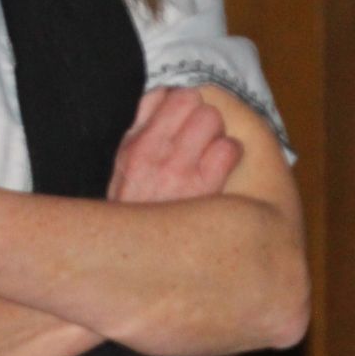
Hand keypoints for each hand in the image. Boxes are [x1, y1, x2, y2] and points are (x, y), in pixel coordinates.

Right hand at [108, 87, 240, 203]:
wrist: (141, 260)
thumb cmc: (138, 214)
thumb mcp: (124, 170)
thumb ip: (139, 131)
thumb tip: (162, 97)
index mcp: (132, 145)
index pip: (166, 95)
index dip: (181, 105)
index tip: (183, 121)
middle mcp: (152, 152)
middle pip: (191, 100)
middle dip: (200, 115)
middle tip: (199, 139)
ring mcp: (178, 169)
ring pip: (211, 118)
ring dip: (216, 134)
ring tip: (210, 155)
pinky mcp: (206, 187)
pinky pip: (229, 147)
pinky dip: (230, 155)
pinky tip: (220, 171)